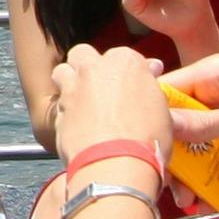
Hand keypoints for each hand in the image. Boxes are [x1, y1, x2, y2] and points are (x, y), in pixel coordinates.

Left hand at [52, 43, 172, 166]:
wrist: (116, 164)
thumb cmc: (146, 138)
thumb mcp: (162, 109)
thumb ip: (149, 86)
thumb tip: (149, 74)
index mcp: (125, 62)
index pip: (124, 56)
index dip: (128, 72)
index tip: (132, 84)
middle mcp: (94, 68)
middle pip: (84, 54)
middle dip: (89, 65)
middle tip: (101, 85)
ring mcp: (72, 88)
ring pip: (63, 72)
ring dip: (70, 81)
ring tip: (83, 100)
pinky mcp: (57, 110)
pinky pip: (58, 103)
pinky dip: (65, 110)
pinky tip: (77, 124)